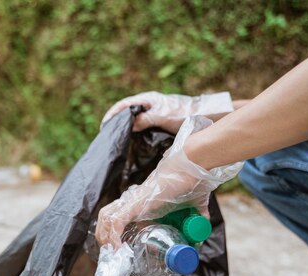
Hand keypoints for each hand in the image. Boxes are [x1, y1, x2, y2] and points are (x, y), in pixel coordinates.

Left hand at [96, 116, 242, 247]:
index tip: (122, 249)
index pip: (120, 214)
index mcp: (143, 201)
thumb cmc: (191, 181)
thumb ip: (197, 212)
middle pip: (107, 216)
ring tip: (112, 252)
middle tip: (113, 252)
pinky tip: (118, 248)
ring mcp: (133, 201)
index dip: (115, 231)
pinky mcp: (136, 203)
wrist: (192, 167)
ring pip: (106, 217)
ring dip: (105, 236)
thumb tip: (204, 221)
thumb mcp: (193, 203)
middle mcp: (134, 200)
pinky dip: (113, 235)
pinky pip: (116, 221)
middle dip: (104, 235)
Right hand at [101, 91, 232, 132]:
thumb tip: (129, 124)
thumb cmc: (183, 113)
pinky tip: (133, 144)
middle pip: (126, 113)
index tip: (104, 126)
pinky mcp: (158, 122)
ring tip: (117, 142)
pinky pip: (142, 127)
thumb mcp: (163, 116)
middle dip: (116, 123)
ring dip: (125, 130)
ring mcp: (153, 113)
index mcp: (146, 99)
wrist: (202, 114)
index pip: (123, 105)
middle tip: (107, 136)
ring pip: (134, 121)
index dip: (112, 114)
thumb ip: (145, 119)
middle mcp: (148, 105)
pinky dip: (135, 134)